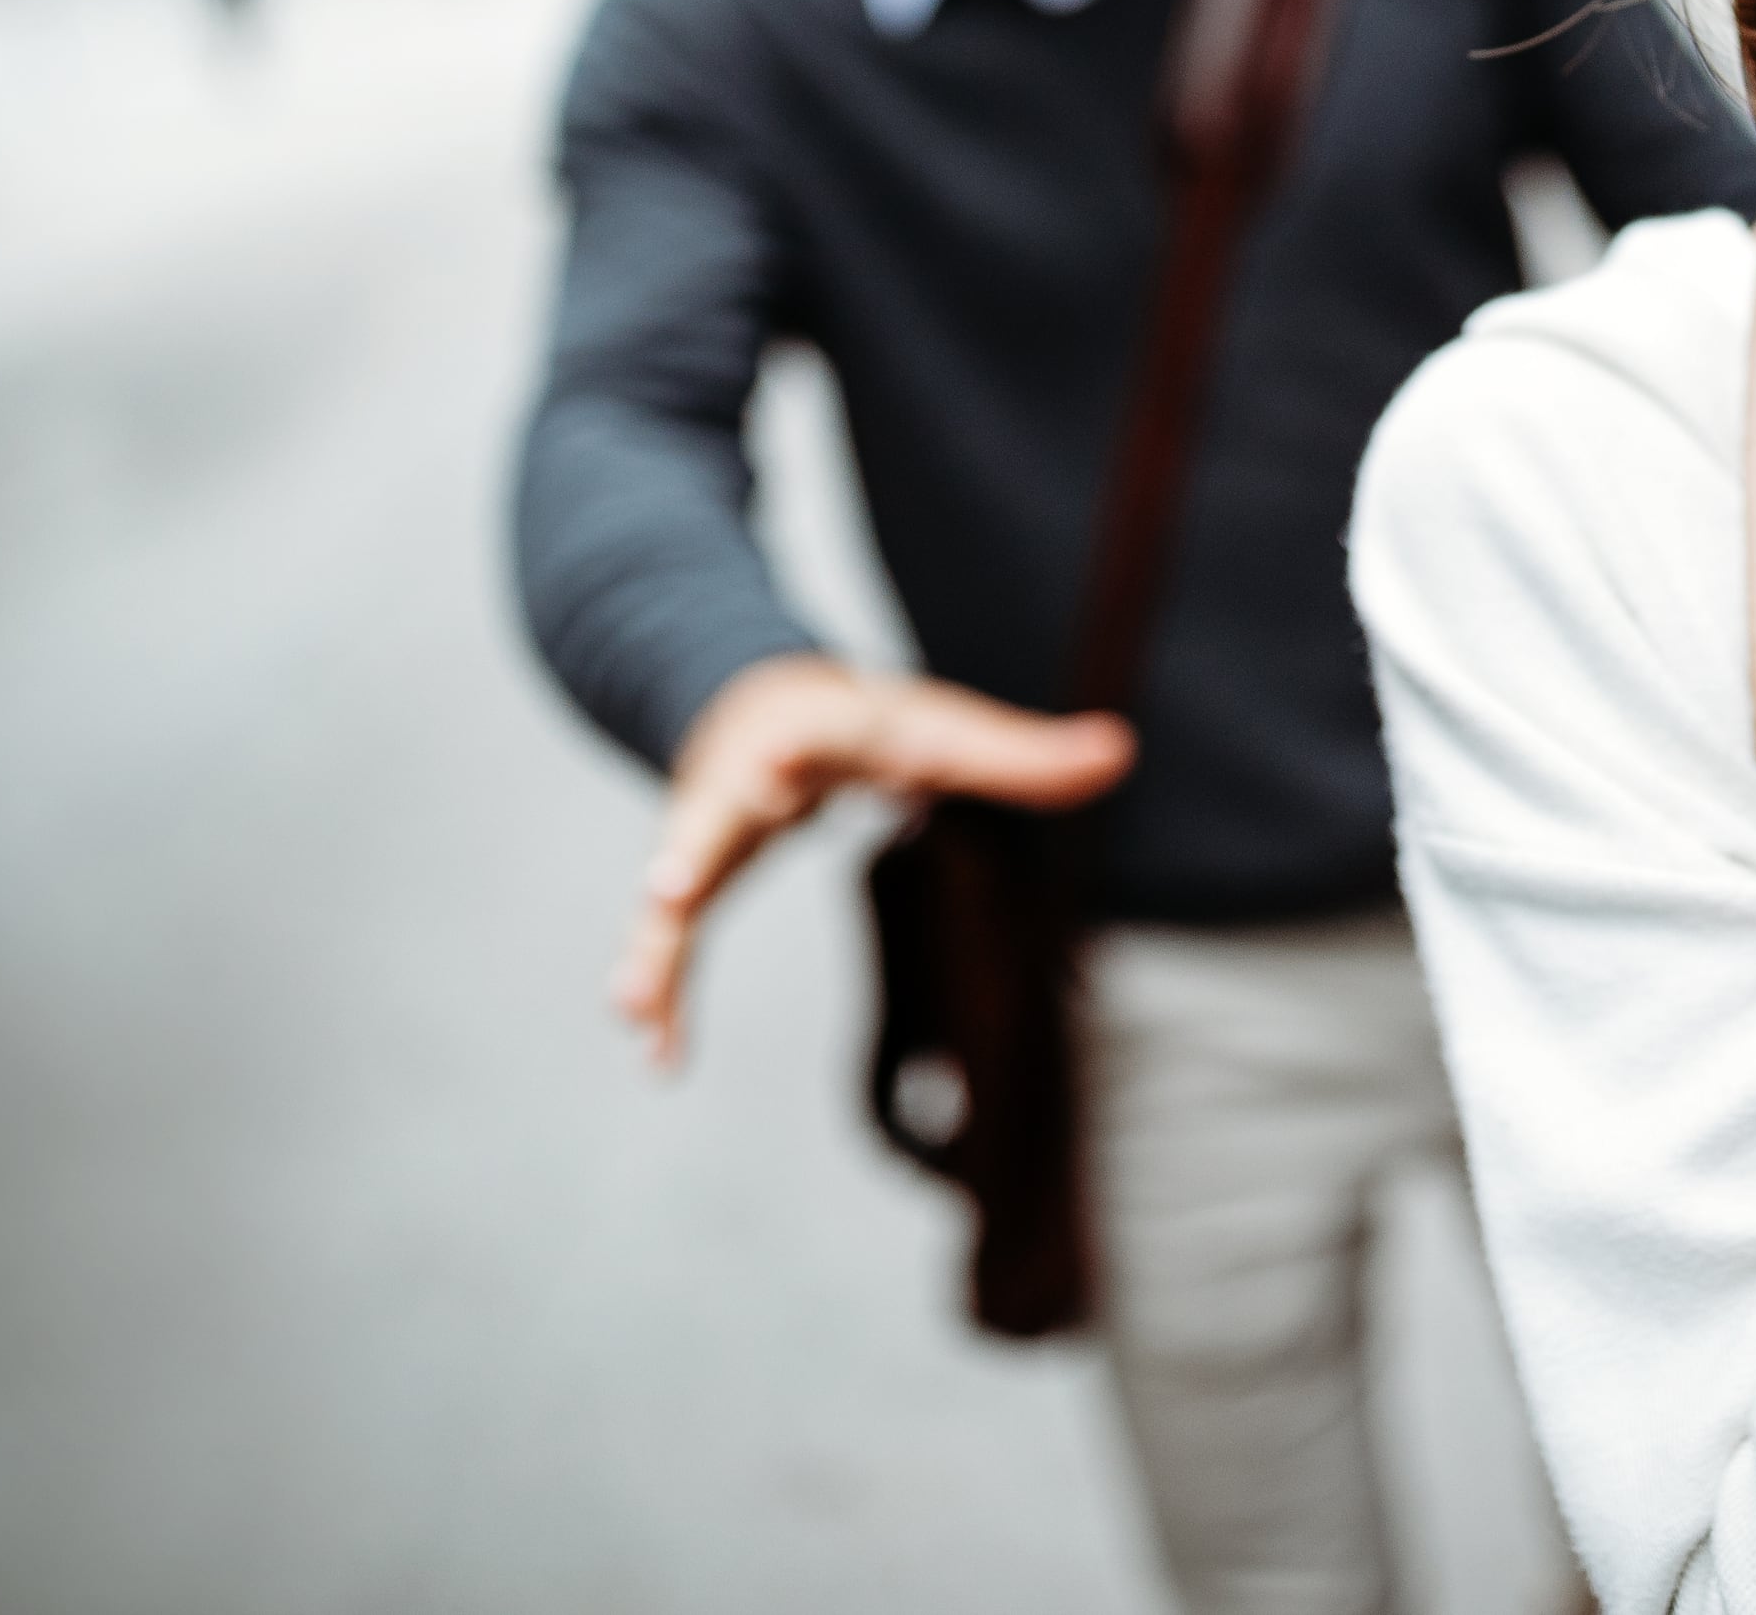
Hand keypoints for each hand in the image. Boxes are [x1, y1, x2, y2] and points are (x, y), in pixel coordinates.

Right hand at [609, 655, 1134, 1066]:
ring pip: (669, 890)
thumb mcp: (941, 729)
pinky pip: (666, 940)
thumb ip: (1024, 753)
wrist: (756, 700)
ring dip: (653, 948)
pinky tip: (656, 1055)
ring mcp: (704, 832)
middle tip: (665, 890)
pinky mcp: (689, 878)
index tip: (781, 775)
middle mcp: (743, 781)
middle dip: (689, 850)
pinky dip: (661, 990)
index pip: (809, 741)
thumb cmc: (864, 724)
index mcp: (813, 735)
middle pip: (712, 815)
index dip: (797, 757)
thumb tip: (1123, 753)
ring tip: (632, 1010)